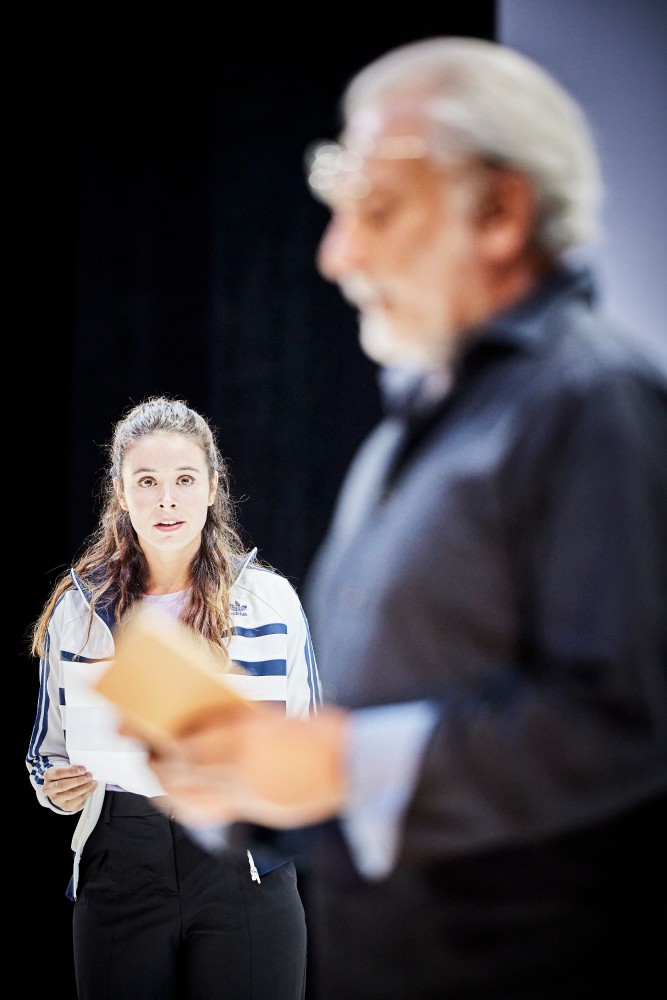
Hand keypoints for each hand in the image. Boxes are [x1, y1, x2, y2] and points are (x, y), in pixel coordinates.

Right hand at [43, 764, 97, 811]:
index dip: (71, 771)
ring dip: (84, 787)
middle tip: (89, 776)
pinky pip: (77, 800)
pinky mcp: (65, 806)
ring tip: (92, 781)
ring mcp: (56, 799)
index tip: (83, 769)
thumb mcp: (65, 769)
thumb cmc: (64, 776)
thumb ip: (72, 768)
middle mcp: (49, 789)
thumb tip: (84, 770)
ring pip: (71, 794)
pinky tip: (92, 787)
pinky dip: (87, 793)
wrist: (61, 790)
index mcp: (48, 776)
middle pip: (62, 785)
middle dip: (78, 780)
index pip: (58, 773)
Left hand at [144, 705, 348, 828]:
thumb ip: (234, 722)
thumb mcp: (268, 716)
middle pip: (178, 776)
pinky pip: (212, 812)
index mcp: (240, 738)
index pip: (182, 747)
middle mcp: (238, 772)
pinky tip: (186, 800)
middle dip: (155, 768)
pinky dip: (191, 806)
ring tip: (158, 779)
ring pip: (189, 802)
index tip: (139, 734)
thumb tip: (200, 725)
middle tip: (144, 755)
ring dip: (167, 792)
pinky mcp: (256, 812)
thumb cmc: (311, 732)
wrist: (349, 763)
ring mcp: (247, 797)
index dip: (156, 746)